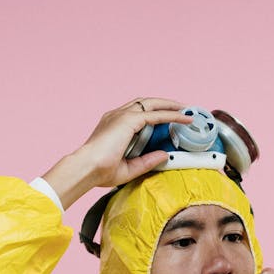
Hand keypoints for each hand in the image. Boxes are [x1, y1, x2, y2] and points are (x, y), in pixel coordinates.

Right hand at [42, 97, 190, 208]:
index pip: (138, 113)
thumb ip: (147, 161)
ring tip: (186, 111)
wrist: (86, 169)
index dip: (155, 113)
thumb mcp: (129, 168)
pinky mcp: (128, 120)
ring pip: (152, 104)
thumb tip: (165, 155)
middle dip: (165, 104)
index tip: (169, 117)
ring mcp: (122, 115)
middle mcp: (117, 116)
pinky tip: (183, 118)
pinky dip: (171, 115)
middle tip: (182, 109)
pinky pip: (155, 114)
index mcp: (114, 125)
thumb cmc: (99, 171)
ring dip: (170, 105)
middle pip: (146, 103)